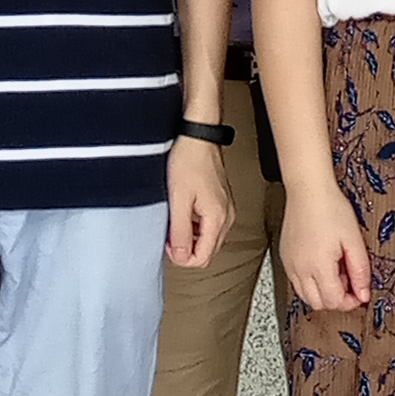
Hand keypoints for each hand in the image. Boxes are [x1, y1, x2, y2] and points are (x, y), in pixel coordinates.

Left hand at [165, 139, 229, 269]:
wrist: (198, 137)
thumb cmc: (189, 160)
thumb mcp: (178, 200)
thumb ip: (179, 232)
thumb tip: (180, 256)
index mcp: (218, 218)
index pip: (202, 258)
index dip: (181, 257)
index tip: (168, 243)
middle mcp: (226, 216)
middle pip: (207, 251)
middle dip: (186, 249)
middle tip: (169, 233)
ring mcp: (226, 209)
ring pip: (208, 240)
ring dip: (190, 237)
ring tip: (175, 220)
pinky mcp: (221, 202)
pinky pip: (209, 226)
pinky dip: (195, 226)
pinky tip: (184, 213)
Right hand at [279, 180, 371, 314]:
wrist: (308, 190)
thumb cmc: (331, 209)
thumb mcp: (354, 240)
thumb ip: (360, 271)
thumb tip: (364, 294)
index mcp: (318, 266)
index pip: (333, 302)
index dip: (350, 301)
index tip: (360, 291)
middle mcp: (299, 269)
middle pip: (317, 303)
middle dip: (336, 298)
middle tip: (349, 280)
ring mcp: (289, 264)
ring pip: (305, 295)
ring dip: (322, 291)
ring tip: (335, 269)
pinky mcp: (285, 257)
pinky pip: (296, 281)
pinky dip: (310, 281)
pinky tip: (321, 263)